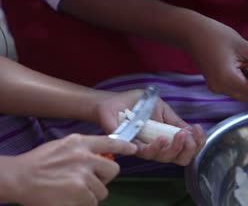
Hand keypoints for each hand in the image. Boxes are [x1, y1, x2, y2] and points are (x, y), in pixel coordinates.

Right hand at [5, 134, 135, 205]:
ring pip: (102, 190)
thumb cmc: (38, 162)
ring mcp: (83, 174)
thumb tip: (98, 157)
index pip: (110, 142)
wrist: (19, 177)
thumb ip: (82, 149)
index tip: (134, 149)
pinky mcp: (80, 191)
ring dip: (91, 194)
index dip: (125, 146)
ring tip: (73, 191)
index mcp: (80, 142)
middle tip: (91, 181)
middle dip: (105, 178)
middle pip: (113, 169)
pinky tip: (70, 199)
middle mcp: (85, 156)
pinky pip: (92, 202)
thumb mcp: (62, 146)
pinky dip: (83, 204)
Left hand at [93, 90, 205, 165]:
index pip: (188, 148)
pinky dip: (158, 147)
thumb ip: (175, 121)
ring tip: (180, 135)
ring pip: (166, 158)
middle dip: (190, 149)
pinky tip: (163, 138)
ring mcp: (146, 149)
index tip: (198, 129)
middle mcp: (159, 147)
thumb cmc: (137, 104)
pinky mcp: (133, 147)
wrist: (113, 102)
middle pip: (181, 159)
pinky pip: (148, 153)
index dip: (198, 143)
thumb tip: (191, 130)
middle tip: (189, 135)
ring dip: (176, 147)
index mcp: (168, 137)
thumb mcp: (162, 109)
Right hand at [186, 17, 247, 104]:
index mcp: (228, 80)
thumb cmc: (217, 35)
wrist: (191, 33)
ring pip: (242, 95)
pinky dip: (244, 83)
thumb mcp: (244, 46)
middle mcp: (221, 89)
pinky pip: (234, 90)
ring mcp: (216, 89)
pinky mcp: (215, 85)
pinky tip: (246, 69)